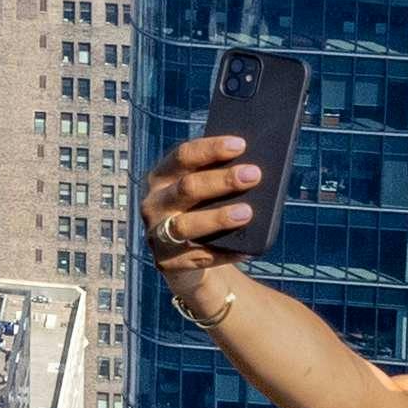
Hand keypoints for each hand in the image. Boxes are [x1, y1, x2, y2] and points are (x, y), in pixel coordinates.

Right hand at [145, 130, 276, 283]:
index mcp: (162, 177)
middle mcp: (154, 203)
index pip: (183, 156)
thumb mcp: (203, 192)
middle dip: (222, 180)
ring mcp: (156, 234)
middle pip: (187, 187)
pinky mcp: (166, 262)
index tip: (241, 145)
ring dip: (218, 217)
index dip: (211, 149)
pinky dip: (224, 253)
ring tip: (247, 213)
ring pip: (185, 224)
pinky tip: (246, 249)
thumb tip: (253, 168)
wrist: (184, 259)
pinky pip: (198, 257)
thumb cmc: (201, 213)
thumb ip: (217, 177)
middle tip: (254, 175)